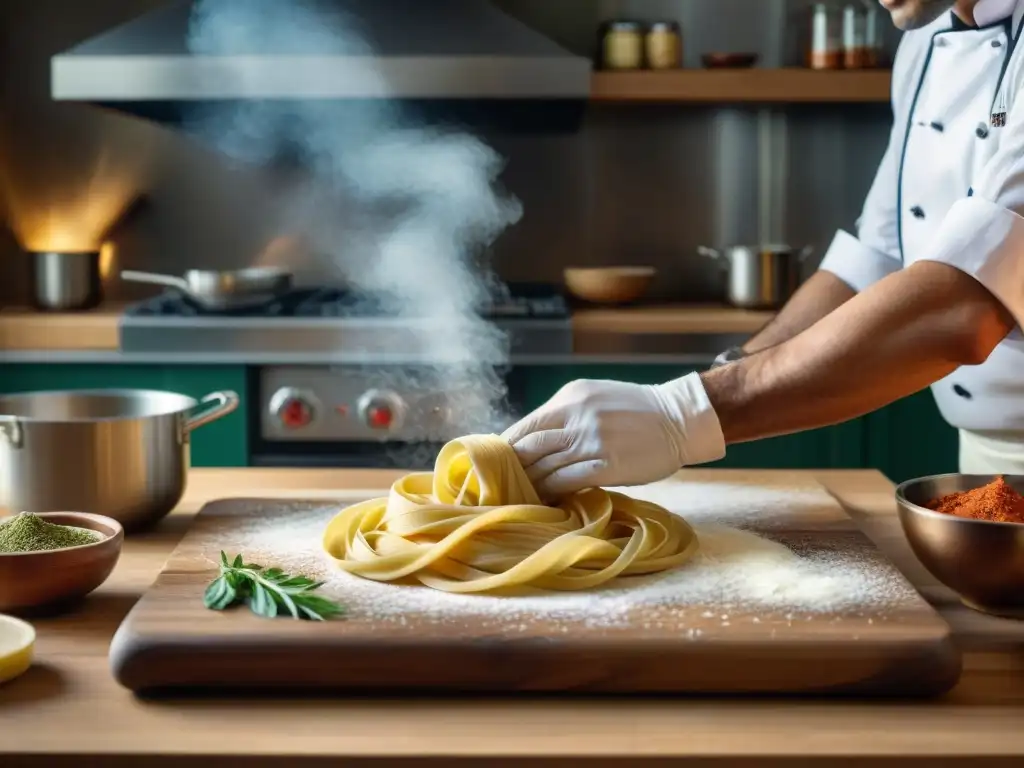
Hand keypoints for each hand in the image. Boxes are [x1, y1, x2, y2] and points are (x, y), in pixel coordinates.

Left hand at [501, 373, 725, 498]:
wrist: (678, 419)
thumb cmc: (636, 411)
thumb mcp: (595, 397)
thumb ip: (565, 414)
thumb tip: (532, 438)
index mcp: (572, 397)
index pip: (527, 425)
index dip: (508, 446)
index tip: (498, 462)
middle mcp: (577, 416)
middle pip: (529, 446)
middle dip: (513, 467)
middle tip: (502, 484)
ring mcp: (591, 441)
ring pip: (545, 466)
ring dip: (530, 483)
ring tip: (520, 496)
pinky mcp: (606, 466)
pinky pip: (567, 481)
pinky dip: (551, 492)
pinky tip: (545, 500)